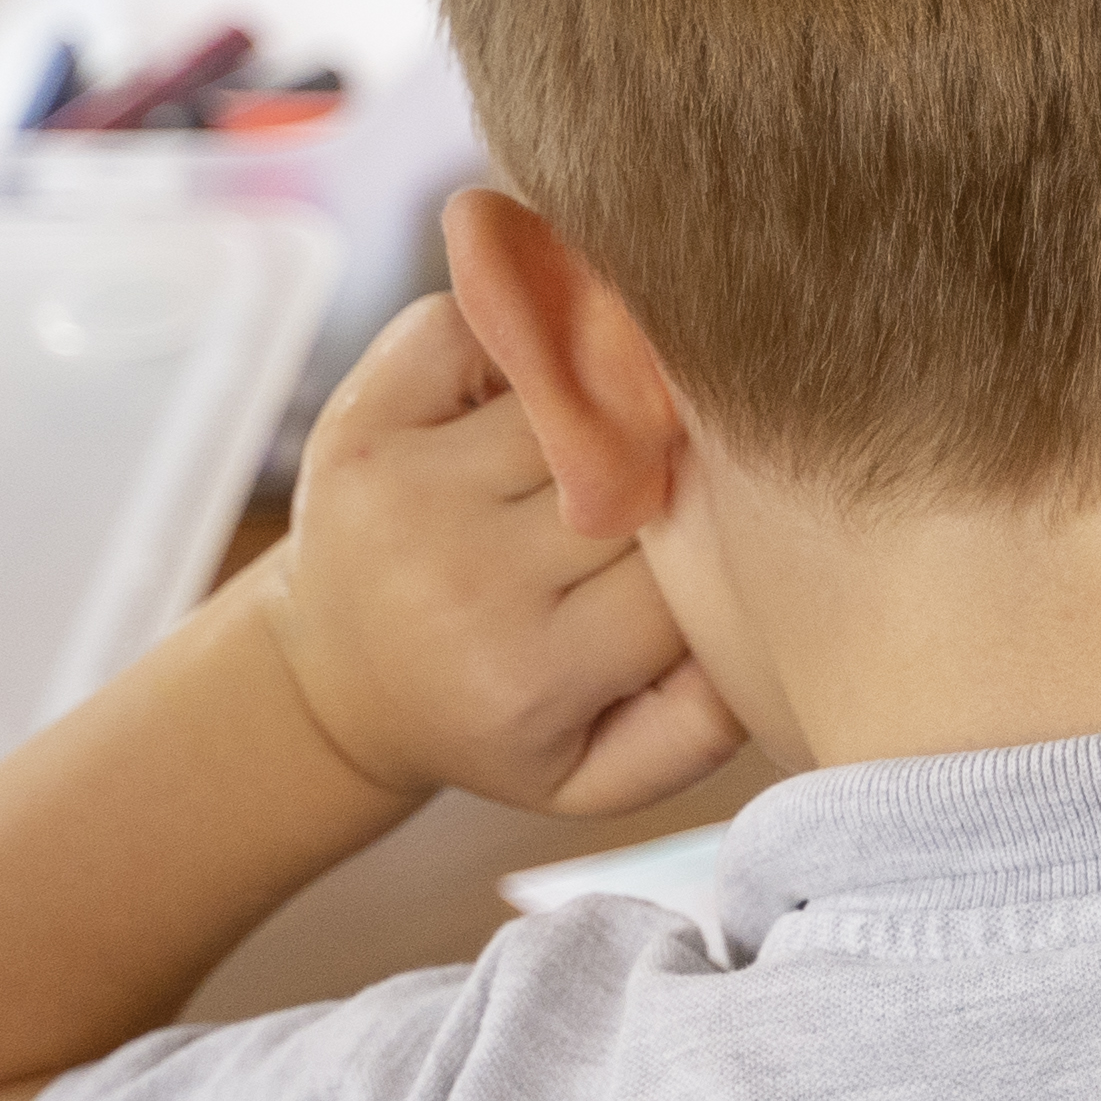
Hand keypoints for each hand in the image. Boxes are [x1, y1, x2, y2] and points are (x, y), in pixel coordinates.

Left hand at [264, 297, 743, 816]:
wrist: (336, 682)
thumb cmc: (496, 722)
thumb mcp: (598, 775)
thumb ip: (702, 726)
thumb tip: (764, 622)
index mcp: (530, 674)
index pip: (685, 576)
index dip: (726, 549)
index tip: (729, 548)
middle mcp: (461, 577)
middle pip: (638, 471)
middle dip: (680, 465)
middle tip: (690, 477)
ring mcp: (406, 488)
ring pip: (574, 392)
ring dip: (615, 394)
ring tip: (626, 428)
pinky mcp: (362, 417)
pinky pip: (476, 325)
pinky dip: (524, 331)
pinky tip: (541, 381)